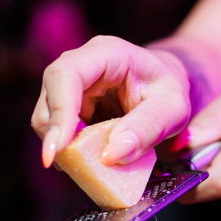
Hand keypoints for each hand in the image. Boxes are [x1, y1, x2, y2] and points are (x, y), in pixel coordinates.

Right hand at [31, 36, 192, 167]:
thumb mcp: (173, 109)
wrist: (164, 86)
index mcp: (105, 54)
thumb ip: (148, 128)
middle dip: (60, 139)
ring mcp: (69, 87)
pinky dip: (71, 151)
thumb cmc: (168, 91)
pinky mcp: (66, 107)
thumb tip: (110, 155)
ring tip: (97, 161)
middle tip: (84, 167)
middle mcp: (79, 65)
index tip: (58, 150)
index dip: (58, 113)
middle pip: (49, 102)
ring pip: (47, 121)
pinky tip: (94, 157)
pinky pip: (57, 133)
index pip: (66, 75)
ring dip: (67, 148)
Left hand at [185, 69, 220, 203]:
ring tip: (218, 137)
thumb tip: (172, 149)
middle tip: (179, 142)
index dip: (180, 177)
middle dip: (184, 168)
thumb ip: (210, 122)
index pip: (213, 179)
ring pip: (212, 185)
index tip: (161, 161)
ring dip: (203, 166)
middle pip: (204, 185)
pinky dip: (217, 168)